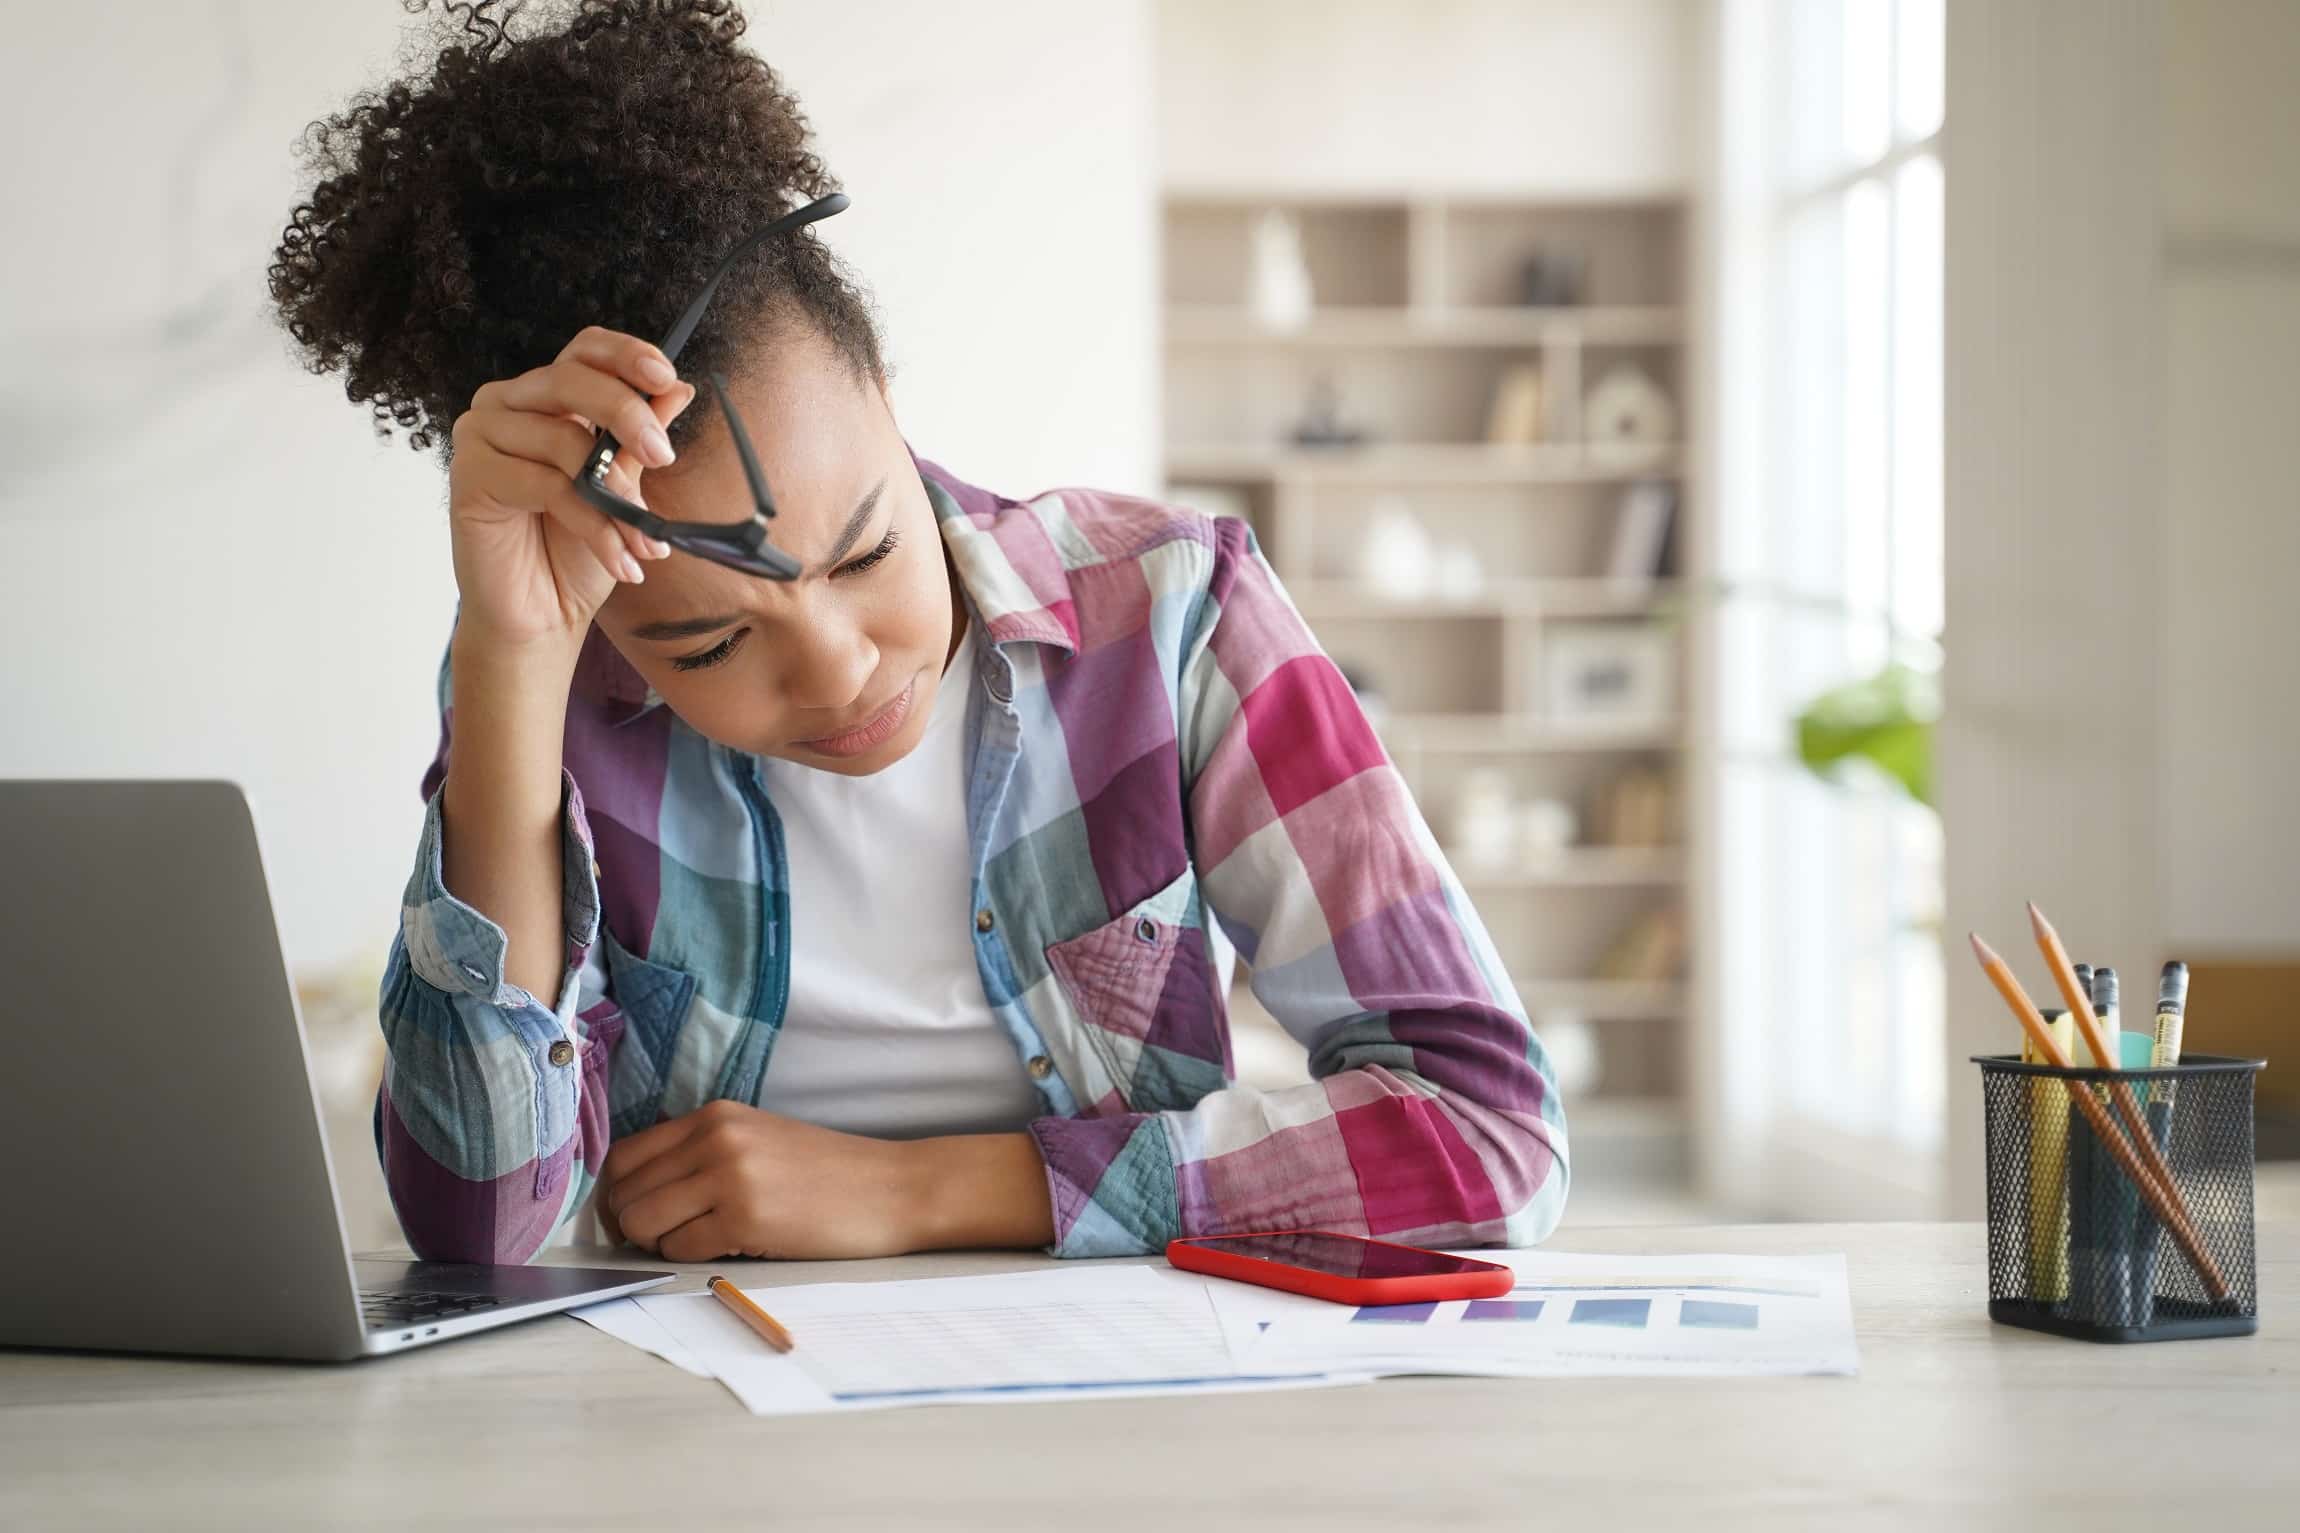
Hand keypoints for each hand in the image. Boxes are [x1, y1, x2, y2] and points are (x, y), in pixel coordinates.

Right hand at [445, 326, 699, 652]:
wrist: (542, 616)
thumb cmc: (577, 552)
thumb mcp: (622, 490)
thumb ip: (640, 439)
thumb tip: (678, 390)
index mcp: (549, 399)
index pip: (585, 350)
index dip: (626, 355)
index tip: (666, 377)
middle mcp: (509, 405)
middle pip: (571, 380)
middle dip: (627, 414)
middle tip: (664, 457)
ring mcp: (482, 435)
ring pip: (563, 441)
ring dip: (617, 500)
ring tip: (645, 544)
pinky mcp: (469, 475)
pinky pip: (547, 485)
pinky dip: (594, 527)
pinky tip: (621, 561)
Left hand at [596, 1100, 929, 1261]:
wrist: (894, 1189)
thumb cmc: (830, 1174)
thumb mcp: (759, 1140)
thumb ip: (703, 1153)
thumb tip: (637, 1194)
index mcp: (715, 1116)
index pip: (625, 1156)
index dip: (617, 1195)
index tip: (634, 1217)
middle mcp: (715, 1138)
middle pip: (624, 1192)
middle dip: (631, 1226)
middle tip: (662, 1241)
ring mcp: (729, 1176)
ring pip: (642, 1221)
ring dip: (656, 1244)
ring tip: (697, 1243)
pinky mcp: (745, 1218)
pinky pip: (678, 1248)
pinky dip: (688, 1258)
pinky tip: (725, 1249)